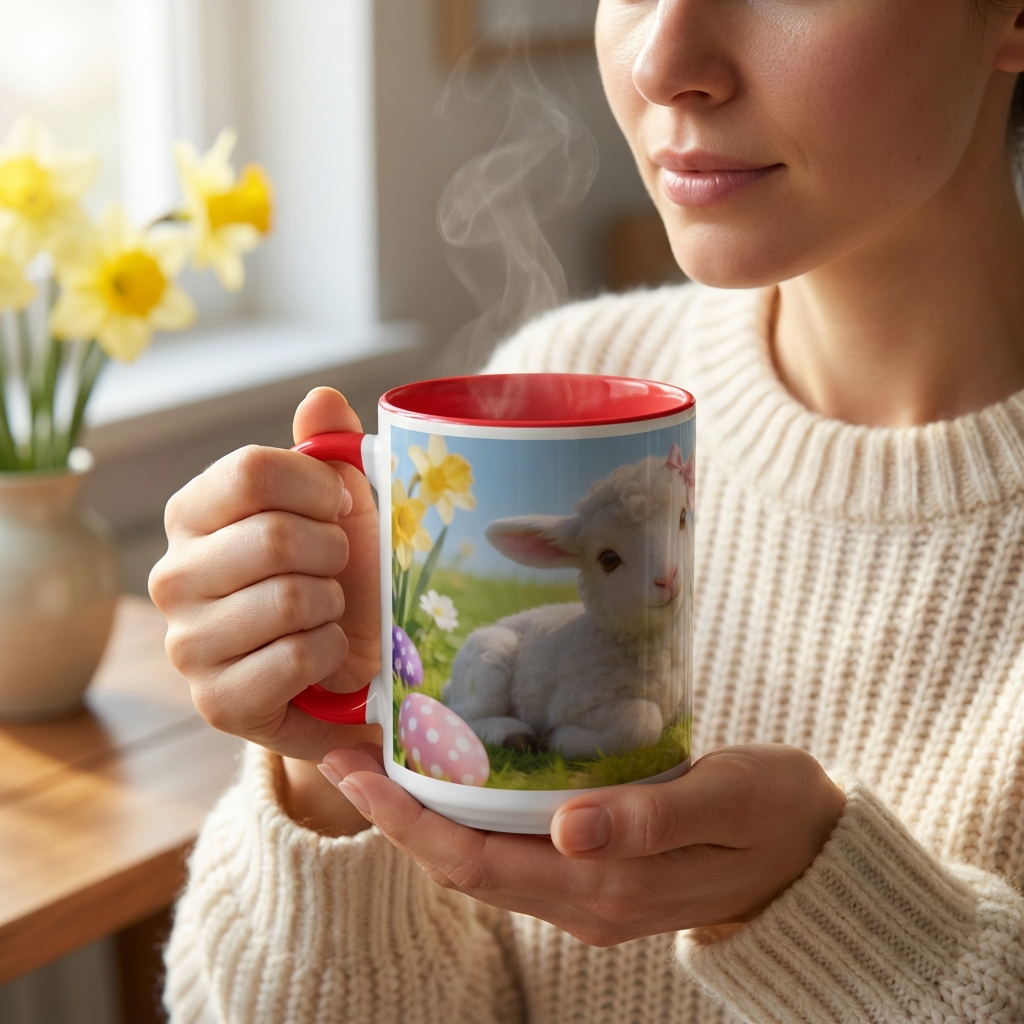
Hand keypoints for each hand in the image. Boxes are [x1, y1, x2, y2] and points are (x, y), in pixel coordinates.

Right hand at [149, 388, 381, 790]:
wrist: (343, 668)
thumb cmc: (336, 576)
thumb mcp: (340, 507)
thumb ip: (329, 449)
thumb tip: (322, 398)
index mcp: (193, 513)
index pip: (252, 470)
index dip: (319, 486)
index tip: (340, 507)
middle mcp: (173, 575)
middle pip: (275, 536)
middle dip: (333, 552)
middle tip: (336, 569)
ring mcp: (187, 643)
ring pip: (289, 598)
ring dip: (332, 604)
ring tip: (325, 611)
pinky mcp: (216, 702)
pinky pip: (297, 657)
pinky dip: (330, 651)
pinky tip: (321, 653)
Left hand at [320, 743, 845, 945]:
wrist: (816, 855)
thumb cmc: (776, 813)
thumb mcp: (725, 802)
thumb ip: (649, 818)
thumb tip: (567, 828)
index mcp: (605, 887)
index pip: (476, 863)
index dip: (406, 822)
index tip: (353, 771)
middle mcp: (583, 902)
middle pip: (464, 867)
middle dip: (397, 816)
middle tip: (347, 755)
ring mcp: (589, 896)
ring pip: (484, 864)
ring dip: (428, 819)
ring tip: (387, 761)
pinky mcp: (599, 877)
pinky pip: (513, 855)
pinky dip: (472, 819)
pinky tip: (461, 779)